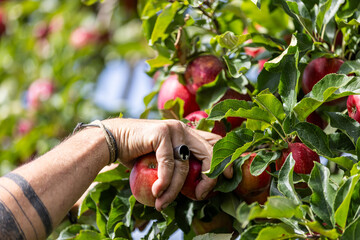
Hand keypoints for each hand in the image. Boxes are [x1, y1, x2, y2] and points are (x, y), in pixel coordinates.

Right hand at [103, 118, 230, 210]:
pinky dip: (164, 182)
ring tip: (162, 203)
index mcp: (188, 134)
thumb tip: (196, 189)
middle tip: (200, 196)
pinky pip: (169, 164)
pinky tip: (157, 192)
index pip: (213, 144)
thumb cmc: (137, 153)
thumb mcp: (162, 160)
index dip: (224, 161)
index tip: (227, 179)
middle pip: (209, 154)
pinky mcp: (162, 132)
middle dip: (210, 178)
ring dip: (174, 190)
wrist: (112, 140)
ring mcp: (174, 129)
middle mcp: (184, 129)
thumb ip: (178, 166)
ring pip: (184, 166)